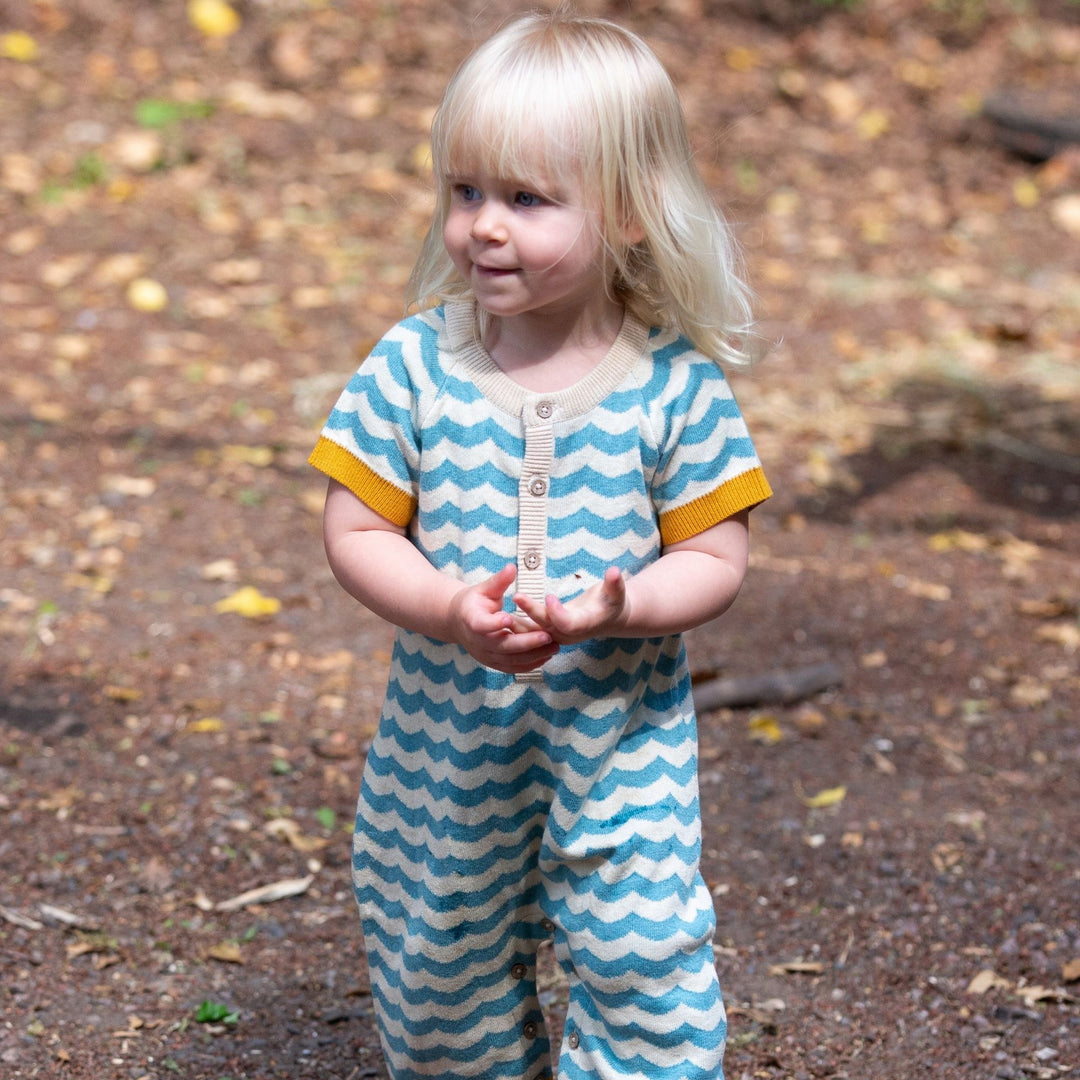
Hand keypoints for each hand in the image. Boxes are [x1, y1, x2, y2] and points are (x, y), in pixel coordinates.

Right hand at [448, 564, 558, 672]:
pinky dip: (529, 665)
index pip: (481, 625)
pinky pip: (512, 668)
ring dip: (533, 655)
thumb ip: (499, 581)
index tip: (510, 618)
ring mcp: (485, 655)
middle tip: (548, 636)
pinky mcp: (493, 663)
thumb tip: (512, 567)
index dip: (494, 623)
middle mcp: (477, 641)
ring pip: (509, 660)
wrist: (459, 622)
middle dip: (526, 643)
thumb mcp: (484, 588)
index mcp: (471, 620)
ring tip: (554, 647)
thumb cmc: (474, 601)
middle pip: (501, 646)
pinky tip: (546, 656)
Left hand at [513, 567, 628, 644]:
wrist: (611, 618)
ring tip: (500, 612)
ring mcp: (560, 635)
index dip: (558, 612)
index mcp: (586, 624)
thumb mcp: (617, 592)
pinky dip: (519, 626)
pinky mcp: (552, 633)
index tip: (548, 596)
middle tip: (517, 595)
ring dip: (519, 624)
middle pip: (548, 625)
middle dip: (532, 612)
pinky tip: (502, 617)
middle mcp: (571, 634)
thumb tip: (615, 572)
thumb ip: (615, 583)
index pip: (569, 622)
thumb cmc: (614, 601)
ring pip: (536, 633)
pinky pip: (533, 632)